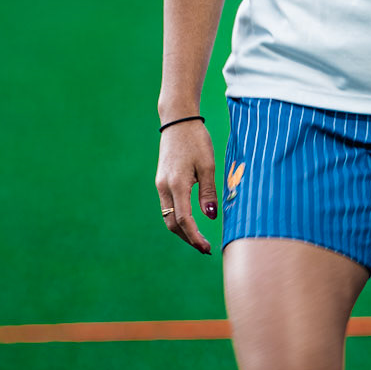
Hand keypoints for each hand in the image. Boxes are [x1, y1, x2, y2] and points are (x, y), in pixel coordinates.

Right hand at [155, 118, 217, 252]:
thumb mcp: (208, 165)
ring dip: (182, 231)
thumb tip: (210, 216)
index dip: (195, 237)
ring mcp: (160, 185)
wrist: (178, 121)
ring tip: (199, 239)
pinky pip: (168, 207)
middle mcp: (164, 187)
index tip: (206, 248)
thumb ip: (208, 192)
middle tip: (204, 248)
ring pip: (168, 216)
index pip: (184, 220)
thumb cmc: (196, 140)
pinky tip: (191, 222)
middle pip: (172, 223)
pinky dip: (178, 219)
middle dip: (187, 238)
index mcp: (176, 184)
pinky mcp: (162, 181)